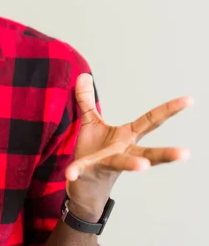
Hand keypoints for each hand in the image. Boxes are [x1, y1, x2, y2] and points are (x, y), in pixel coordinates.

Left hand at [64, 74, 190, 220]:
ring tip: (143, 166)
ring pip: (122, 163)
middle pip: (148, 152)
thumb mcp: (91, 122)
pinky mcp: (88, 171)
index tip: (189, 99)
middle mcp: (122, 151)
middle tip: (185, 153)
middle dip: (166, 154)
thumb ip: (87, 100)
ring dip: (132, 164)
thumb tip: (84, 75)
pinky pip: (81, 170)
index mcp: (126, 136)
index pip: (150, 122)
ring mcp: (106, 162)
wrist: (85, 184)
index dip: (168, 110)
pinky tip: (70, 174)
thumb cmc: (93, 151)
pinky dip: (75, 171)